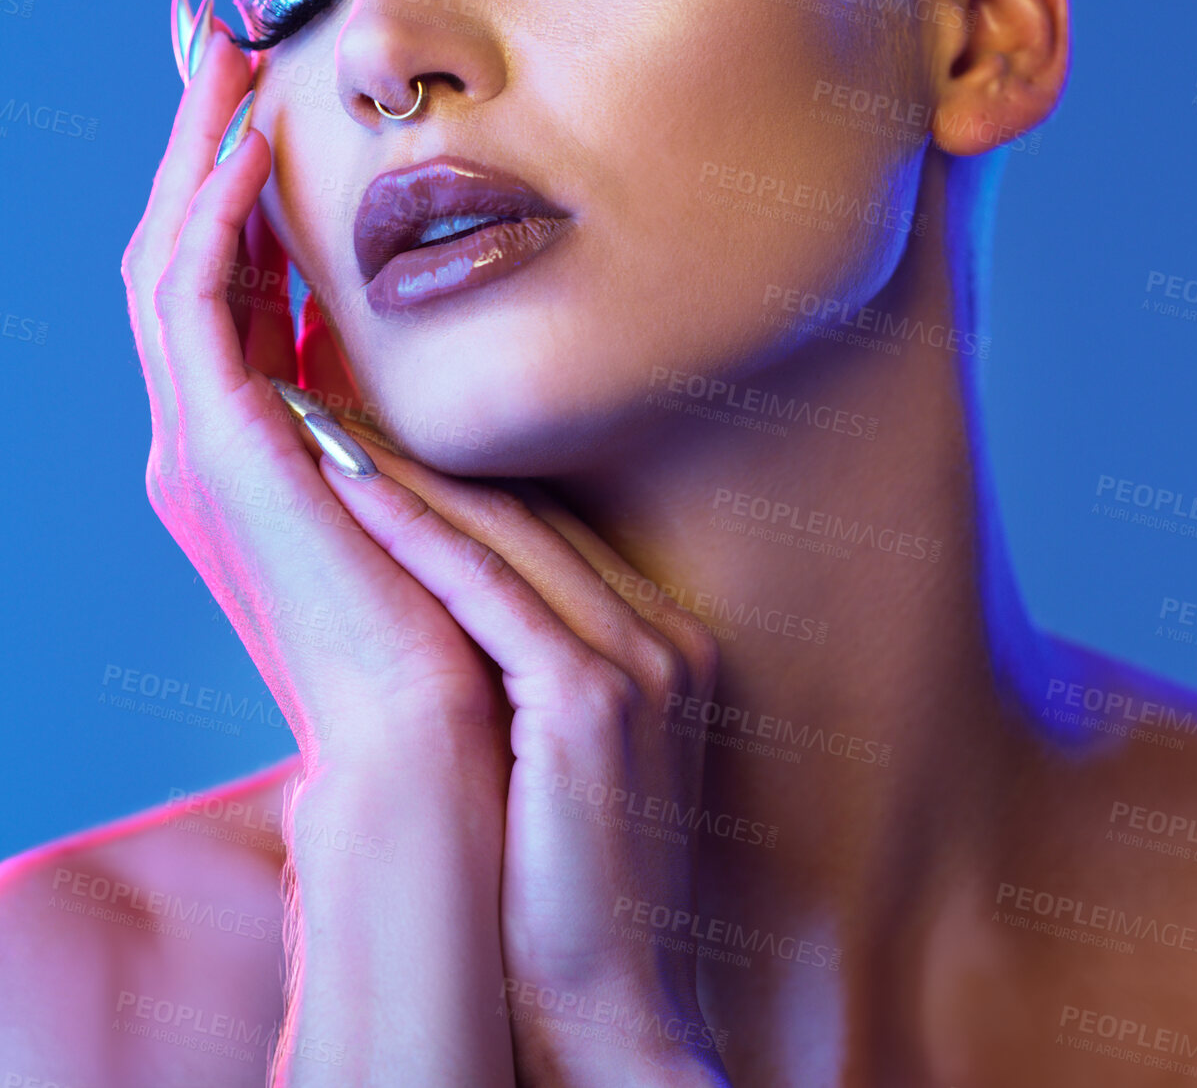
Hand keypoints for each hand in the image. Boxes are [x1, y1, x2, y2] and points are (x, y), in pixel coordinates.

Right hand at [121, 19, 507, 761]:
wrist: (439, 727)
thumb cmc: (449, 603)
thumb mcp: (415, 464)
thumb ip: (390, 389)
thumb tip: (412, 313)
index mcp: (249, 435)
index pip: (221, 272)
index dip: (225, 171)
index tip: (251, 79)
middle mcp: (202, 433)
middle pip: (176, 246)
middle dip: (189, 134)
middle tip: (208, 26)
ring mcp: (193, 445)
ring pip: (165, 258)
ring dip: (190, 151)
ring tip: (225, 54)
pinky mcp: (210, 453)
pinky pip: (187, 305)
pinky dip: (209, 220)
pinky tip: (245, 147)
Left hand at [319, 447, 733, 1086]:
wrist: (608, 1009)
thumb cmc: (561, 889)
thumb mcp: (552, 759)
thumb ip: (528, 674)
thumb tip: (443, 616)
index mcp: (662, 644)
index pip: (544, 535)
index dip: (451, 482)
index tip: (371, 435)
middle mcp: (666, 638)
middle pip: (527, 517)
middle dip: (421, 457)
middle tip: (331, 398)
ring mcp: (642, 662)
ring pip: (503, 535)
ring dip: (401, 471)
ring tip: (318, 417)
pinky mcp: (594, 698)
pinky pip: (486, 587)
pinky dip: (410, 527)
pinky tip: (343, 480)